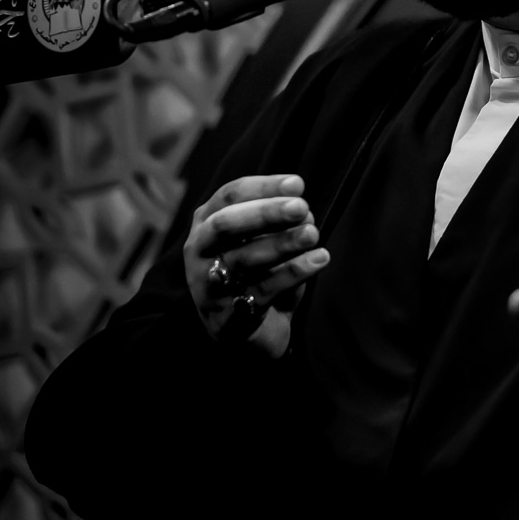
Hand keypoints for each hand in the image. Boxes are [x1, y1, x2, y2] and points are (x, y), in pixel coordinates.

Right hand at [184, 174, 329, 358]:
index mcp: (206, 223)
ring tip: (313, 234)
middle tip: (302, 207)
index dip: (263, 187)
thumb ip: (280, 223)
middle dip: (265, 213)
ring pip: (243, 259)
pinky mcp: (226, 315)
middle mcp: (199, 251)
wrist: (248, 336)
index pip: (229, 196)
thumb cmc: (257, 275)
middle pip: (226, 224)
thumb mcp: (264, 242)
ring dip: (282, 243)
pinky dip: (293, 273)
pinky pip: (262, 290)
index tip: (298, 184)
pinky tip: (319, 259)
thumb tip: (305, 213)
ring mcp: (207, 284)